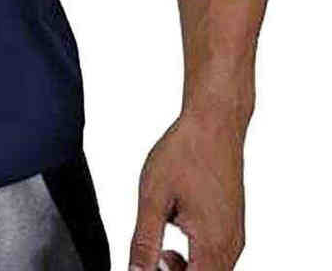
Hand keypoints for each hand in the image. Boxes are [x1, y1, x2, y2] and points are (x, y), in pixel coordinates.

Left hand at [130, 112, 244, 269]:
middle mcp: (230, 246)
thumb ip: (144, 241)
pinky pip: (216, 256)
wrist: (214, 124)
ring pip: (210, 270)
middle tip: (151, 260)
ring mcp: (235, 237)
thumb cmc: (185, 153)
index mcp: (211, 245)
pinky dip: (195, 256)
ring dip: (185, 269)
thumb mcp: (153, 197)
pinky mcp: (233, 226)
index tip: (148, 265)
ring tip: (161, 248)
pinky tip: (176, 229)